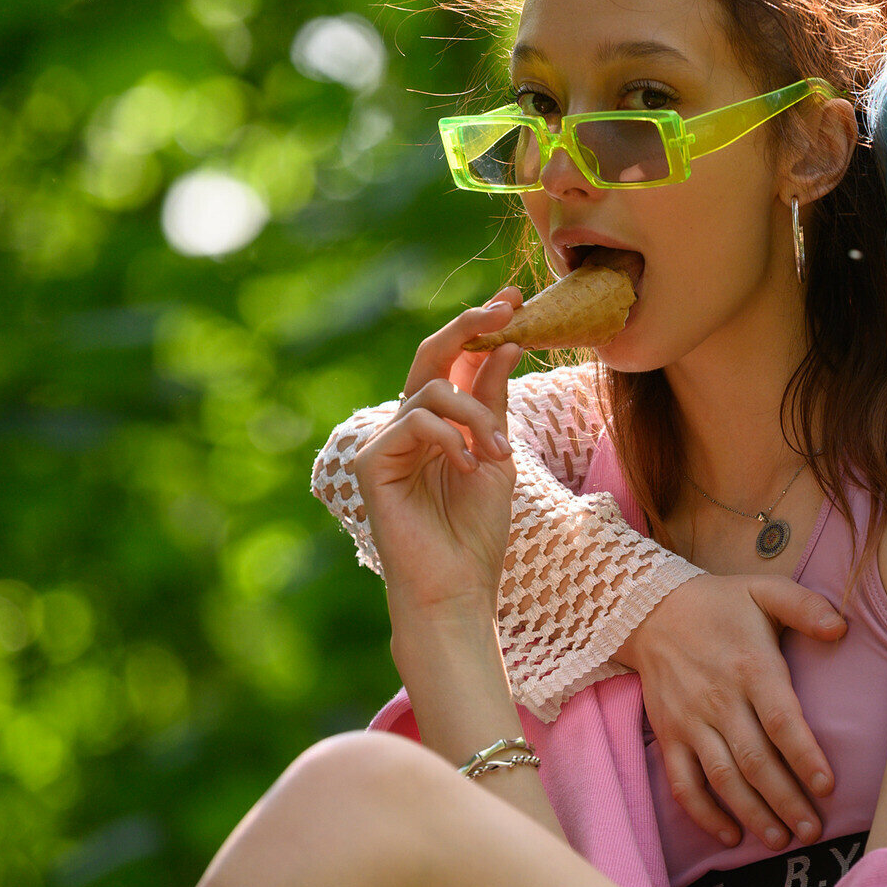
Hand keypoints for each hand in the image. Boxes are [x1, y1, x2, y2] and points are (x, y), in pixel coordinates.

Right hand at [353, 292, 525, 620]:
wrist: (457, 588)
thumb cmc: (477, 531)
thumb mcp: (497, 454)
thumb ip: (493, 403)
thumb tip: (503, 344)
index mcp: (438, 423)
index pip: (455, 361)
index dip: (480, 326)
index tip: (514, 299)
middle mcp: (407, 426)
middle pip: (430, 356)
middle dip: (469, 327)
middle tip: (505, 310)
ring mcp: (386, 443)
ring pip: (430, 391)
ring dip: (476, 416)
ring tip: (499, 454)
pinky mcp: (371, 463)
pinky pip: (414, 423)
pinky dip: (451, 439)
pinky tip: (470, 467)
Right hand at [617, 573, 847, 849]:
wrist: (649, 610)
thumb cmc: (719, 604)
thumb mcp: (764, 590)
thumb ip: (806, 606)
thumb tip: (841, 629)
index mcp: (750, 667)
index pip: (781, 720)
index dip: (804, 756)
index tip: (828, 787)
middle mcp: (719, 699)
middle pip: (755, 760)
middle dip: (786, 800)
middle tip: (813, 831)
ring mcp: (690, 721)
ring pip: (722, 778)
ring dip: (752, 814)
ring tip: (781, 840)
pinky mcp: (669, 734)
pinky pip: (684, 783)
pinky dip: (704, 814)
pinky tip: (730, 836)